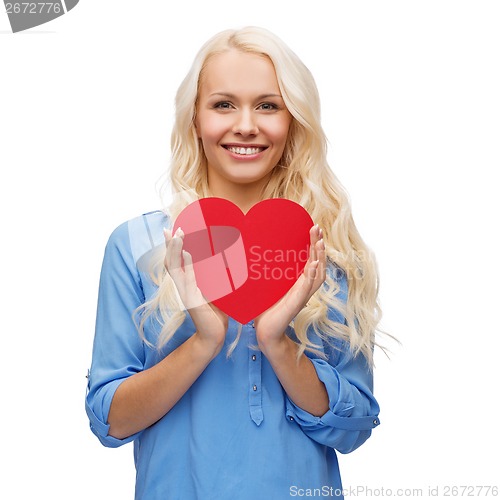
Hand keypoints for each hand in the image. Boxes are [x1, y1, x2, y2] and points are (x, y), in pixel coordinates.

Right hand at [164, 227, 227, 355]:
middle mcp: (182, 286)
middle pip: (170, 260)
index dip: (172, 244)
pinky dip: (187, 266)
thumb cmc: (217, 310)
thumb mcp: (216, 288)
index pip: (176, 259)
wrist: (214, 335)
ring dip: (175, 251)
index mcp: (186, 281)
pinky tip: (188, 255)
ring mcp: (185, 293)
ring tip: (178, 236)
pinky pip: (188, 281)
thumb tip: (223, 255)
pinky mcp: (191, 301)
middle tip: (174, 228)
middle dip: (171, 244)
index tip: (172, 228)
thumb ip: (214, 274)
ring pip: (175, 268)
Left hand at [254, 224, 325, 351]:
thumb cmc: (264, 309)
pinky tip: (313, 265)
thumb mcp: (267, 287)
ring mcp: (301, 296)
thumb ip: (266, 272)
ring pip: (317, 275)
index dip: (313, 245)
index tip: (313, 227)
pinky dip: (311, 276)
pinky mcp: (296, 304)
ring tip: (320, 242)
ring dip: (319, 257)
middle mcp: (303, 288)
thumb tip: (252, 252)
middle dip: (319, 246)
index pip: (310, 260)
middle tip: (317, 228)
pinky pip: (307, 288)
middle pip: (318, 264)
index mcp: (298, 283)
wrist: (264, 332)